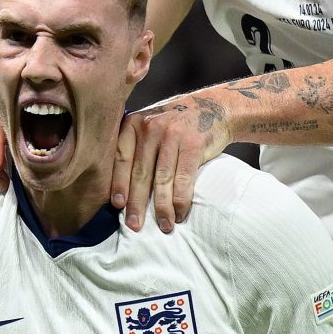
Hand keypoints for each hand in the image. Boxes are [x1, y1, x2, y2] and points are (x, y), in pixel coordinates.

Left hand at [112, 92, 232, 231]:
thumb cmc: (177, 125)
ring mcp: (172, 134)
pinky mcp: (193, 143)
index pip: (121, 157)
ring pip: (162, 179)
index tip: (117, 206)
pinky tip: (180, 213)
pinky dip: (181, 200)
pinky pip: (183, 178)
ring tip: (163, 226)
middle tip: (134, 226)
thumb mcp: (151, 126)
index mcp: (134, 123)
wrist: (214, 107)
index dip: (119, 183)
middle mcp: (151, 126)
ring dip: (162, 207)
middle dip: (137, 203)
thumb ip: (136, 148)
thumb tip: (121, 192)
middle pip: (141, 172)